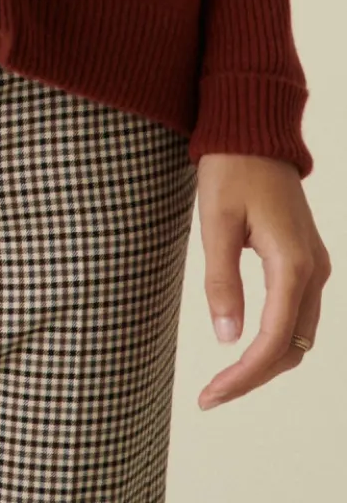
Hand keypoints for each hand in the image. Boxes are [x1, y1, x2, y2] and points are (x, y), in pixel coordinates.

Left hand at [195, 152, 330, 408]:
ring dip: (266, 362)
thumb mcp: (215, 222)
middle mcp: (314, 272)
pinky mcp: (306, 261)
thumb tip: (227, 339)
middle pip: (292, 348)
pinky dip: (275, 339)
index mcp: (294, 266)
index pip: (274, 342)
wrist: (253, 131)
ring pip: (299, 335)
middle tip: (211, 395)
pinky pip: (298, 314)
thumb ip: (222, 280)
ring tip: (223, 380)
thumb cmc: (230, 169)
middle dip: (253, 377)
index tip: (211, 396)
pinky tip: (246, 347)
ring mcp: (315, 267)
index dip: (244, 376)